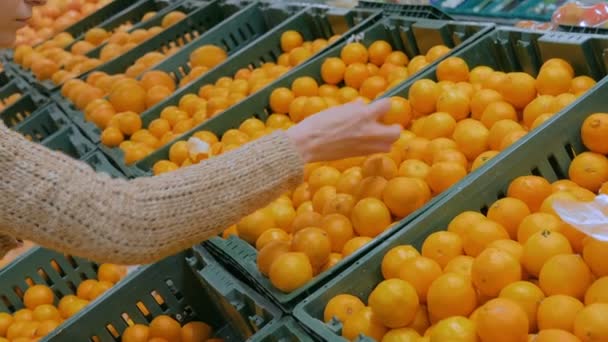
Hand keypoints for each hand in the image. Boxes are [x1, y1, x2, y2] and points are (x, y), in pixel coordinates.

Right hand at [286, 98, 400, 162]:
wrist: (308, 144)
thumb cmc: (318, 123)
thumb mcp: (337, 110)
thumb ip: (353, 108)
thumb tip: (362, 104)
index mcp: (363, 115)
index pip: (387, 105)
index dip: (384, 105)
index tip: (380, 106)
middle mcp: (369, 131)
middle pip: (396, 131)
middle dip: (394, 127)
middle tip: (386, 124)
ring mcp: (365, 145)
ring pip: (389, 145)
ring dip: (386, 140)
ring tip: (377, 135)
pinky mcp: (359, 155)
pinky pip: (376, 150)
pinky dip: (375, 146)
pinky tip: (365, 142)